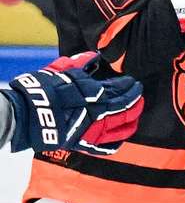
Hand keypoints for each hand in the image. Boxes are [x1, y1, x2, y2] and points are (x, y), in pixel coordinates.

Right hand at [2, 52, 143, 154]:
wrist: (27, 114)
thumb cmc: (43, 89)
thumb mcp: (62, 70)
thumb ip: (81, 63)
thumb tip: (94, 57)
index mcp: (96, 92)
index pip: (119, 88)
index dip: (128, 85)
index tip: (132, 81)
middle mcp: (99, 111)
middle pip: (125, 106)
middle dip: (135, 98)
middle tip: (139, 92)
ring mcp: (93, 129)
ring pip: (122, 125)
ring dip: (133, 117)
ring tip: (138, 111)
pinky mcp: (84, 143)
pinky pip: (107, 145)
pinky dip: (118, 141)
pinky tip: (123, 136)